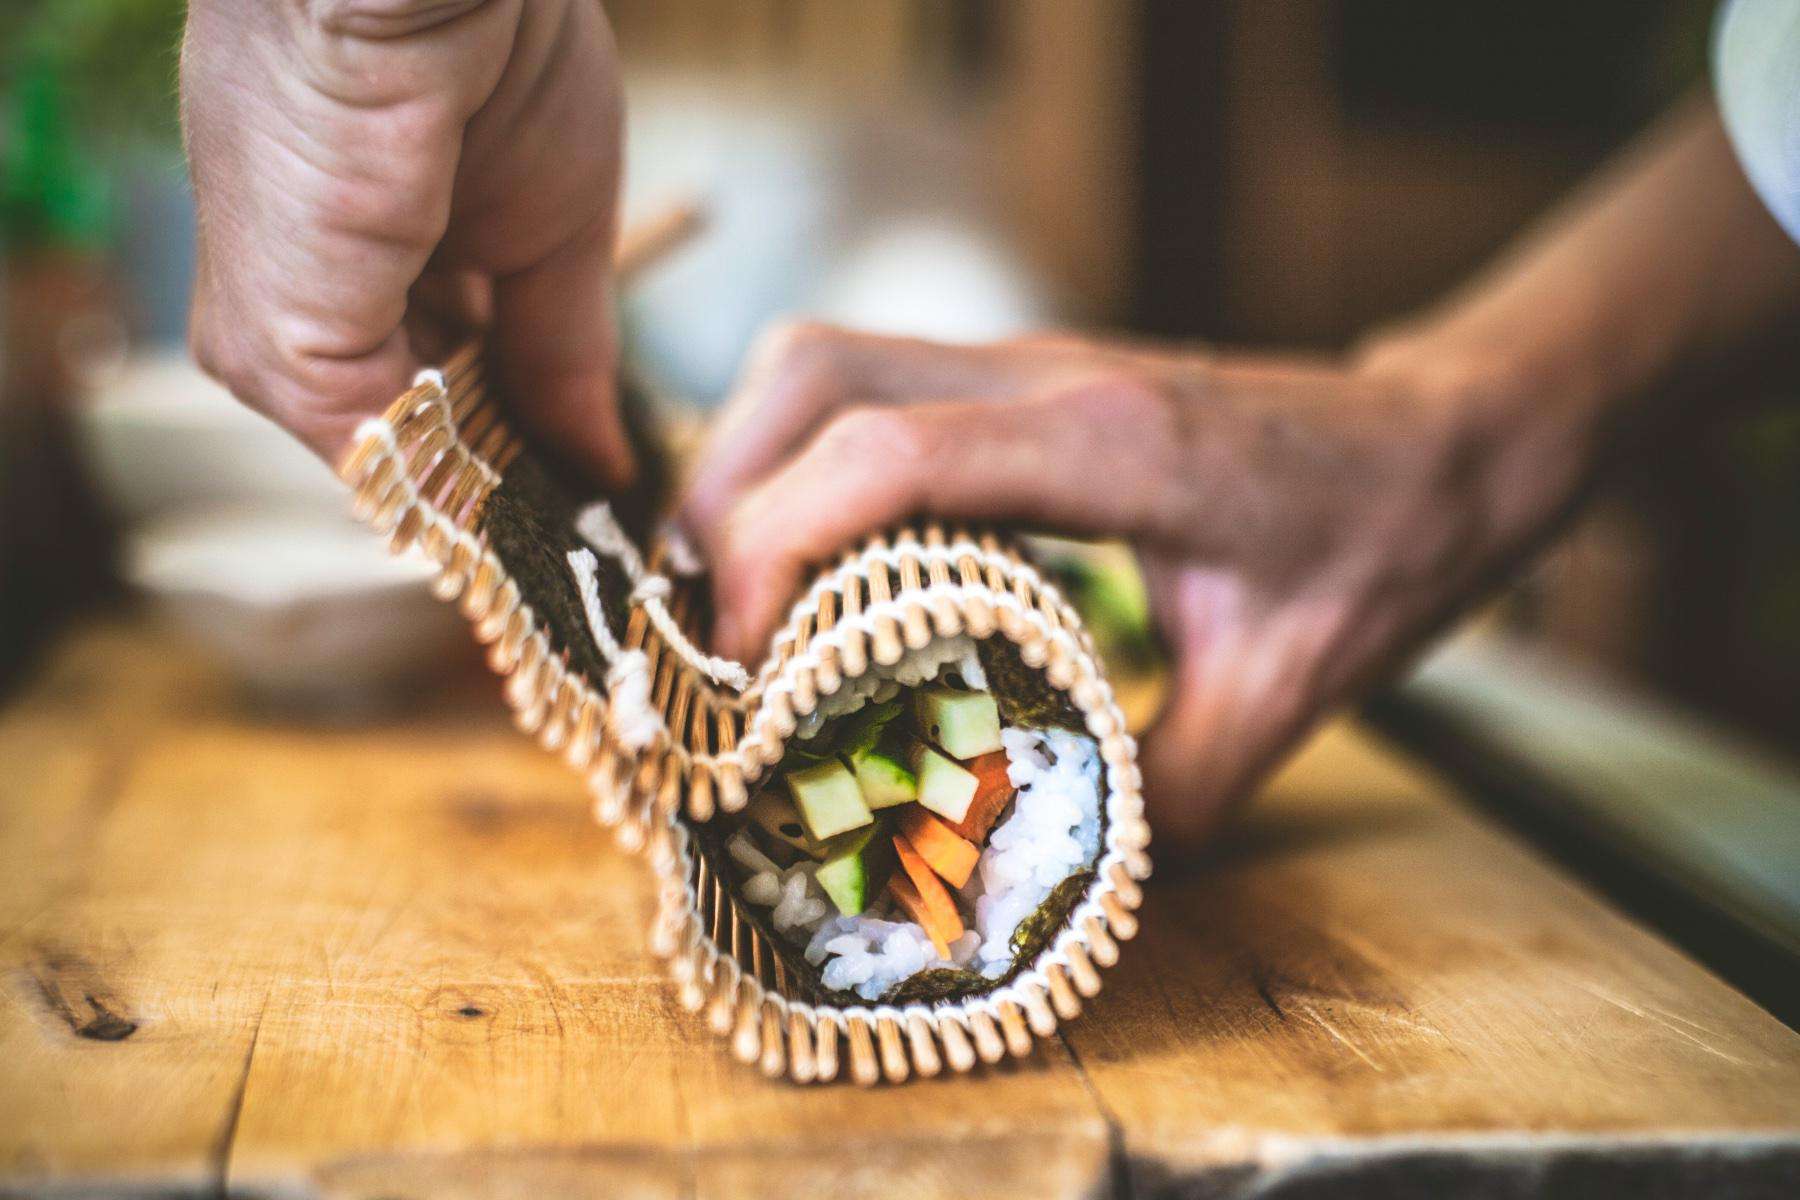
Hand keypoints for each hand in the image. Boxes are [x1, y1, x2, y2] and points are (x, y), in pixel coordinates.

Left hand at [181, 0, 633, 484]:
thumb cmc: (502, 50)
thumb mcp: (557, 228)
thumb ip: (562, 353)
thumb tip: (602, 467)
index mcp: (354, 235)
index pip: (428, 369)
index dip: (507, 425)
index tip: (574, 471)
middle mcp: (301, 278)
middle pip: (411, 418)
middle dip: (498, 460)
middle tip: (577, 498)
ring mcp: (281, 318)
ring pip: (391, 452)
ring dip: (484, 481)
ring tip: (557, 492)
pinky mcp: (283, 345)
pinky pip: (378, 453)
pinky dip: (457, 479)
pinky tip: (518, 478)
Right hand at [678, 323, 1580, 845]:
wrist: (1447, 440)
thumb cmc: (1383, 546)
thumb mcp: (1289, 694)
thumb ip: (1168, 794)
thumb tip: (1042, 882)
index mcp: (1108, 442)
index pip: (882, 455)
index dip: (770, 551)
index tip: (737, 670)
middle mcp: (1046, 377)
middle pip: (811, 373)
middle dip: (718, 497)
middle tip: (702, 637)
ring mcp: (1028, 365)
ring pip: (822, 363)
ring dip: (747, 471)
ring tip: (729, 605)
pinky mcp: (1022, 383)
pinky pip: (868, 390)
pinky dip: (802, 465)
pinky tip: (810, 569)